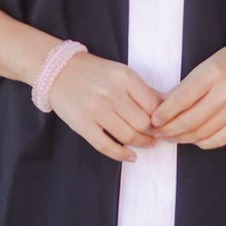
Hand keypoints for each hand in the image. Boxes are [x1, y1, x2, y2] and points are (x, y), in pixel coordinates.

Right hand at [47, 50, 163, 162]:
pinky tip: (130, 156)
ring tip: (145, 143)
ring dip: (141, 143)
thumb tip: (167, 105)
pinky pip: (106, 146)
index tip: (161, 122)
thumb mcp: (121, 72)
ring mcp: (96, 110)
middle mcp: (111, 93)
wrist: (58, 69)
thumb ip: (142, 90)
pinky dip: (121, 154)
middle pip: (143, 122)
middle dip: (151, 131)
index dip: (160, 117)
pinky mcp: (82, 124)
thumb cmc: (93, 72)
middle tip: (153, 134)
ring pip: (128, 136)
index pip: (153, 105)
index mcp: (124, 77)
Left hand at [148, 35, 225, 149]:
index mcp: (213, 74)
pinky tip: (192, 139)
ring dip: (182, 138)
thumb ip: (187, 86)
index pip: (182, 99)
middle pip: (191, 120)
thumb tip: (162, 106)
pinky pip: (219, 139)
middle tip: (157, 132)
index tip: (153, 119)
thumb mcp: (206, 64)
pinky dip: (201, 142)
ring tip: (170, 137)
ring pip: (202, 133)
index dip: (165, 113)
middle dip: (169, 129)